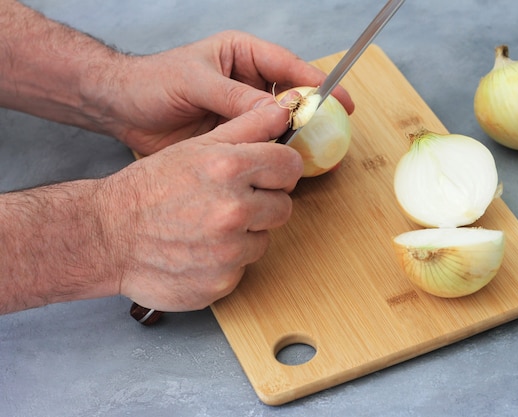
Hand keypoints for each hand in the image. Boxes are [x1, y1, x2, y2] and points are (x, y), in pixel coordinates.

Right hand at [100, 102, 302, 311]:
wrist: (107, 236)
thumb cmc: (151, 188)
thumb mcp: (196, 146)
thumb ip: (246, 127)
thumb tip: (283, 111)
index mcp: (230, 168)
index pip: (290, 166)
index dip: (281, 170)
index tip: (269, 175)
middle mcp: (234, 210)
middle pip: (283, 207)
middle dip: (263, 204)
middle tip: (229, 203)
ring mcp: (228, 251)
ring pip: (263, 240)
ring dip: (244, 236)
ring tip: (208, 228)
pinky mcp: (221, 282)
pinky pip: (242, 269)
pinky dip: (226, 262)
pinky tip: (200, 252)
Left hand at [101, 30, 353, 154]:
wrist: (121, 109)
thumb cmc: (152, 82)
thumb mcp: (195, 81)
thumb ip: (235, 97)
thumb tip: (278, 111)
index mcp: (242, 55)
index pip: (289, 67)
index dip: (318, 84)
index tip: (342, 102)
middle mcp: (247, 83)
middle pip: (291, 98)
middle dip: (312, 116)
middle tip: (333, 136)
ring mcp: (241, 112)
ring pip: (278, 126)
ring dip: (293, 140)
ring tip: (314, 156)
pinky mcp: (232, 136)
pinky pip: (259, 145)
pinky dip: (271, 156)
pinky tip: (283, 168)